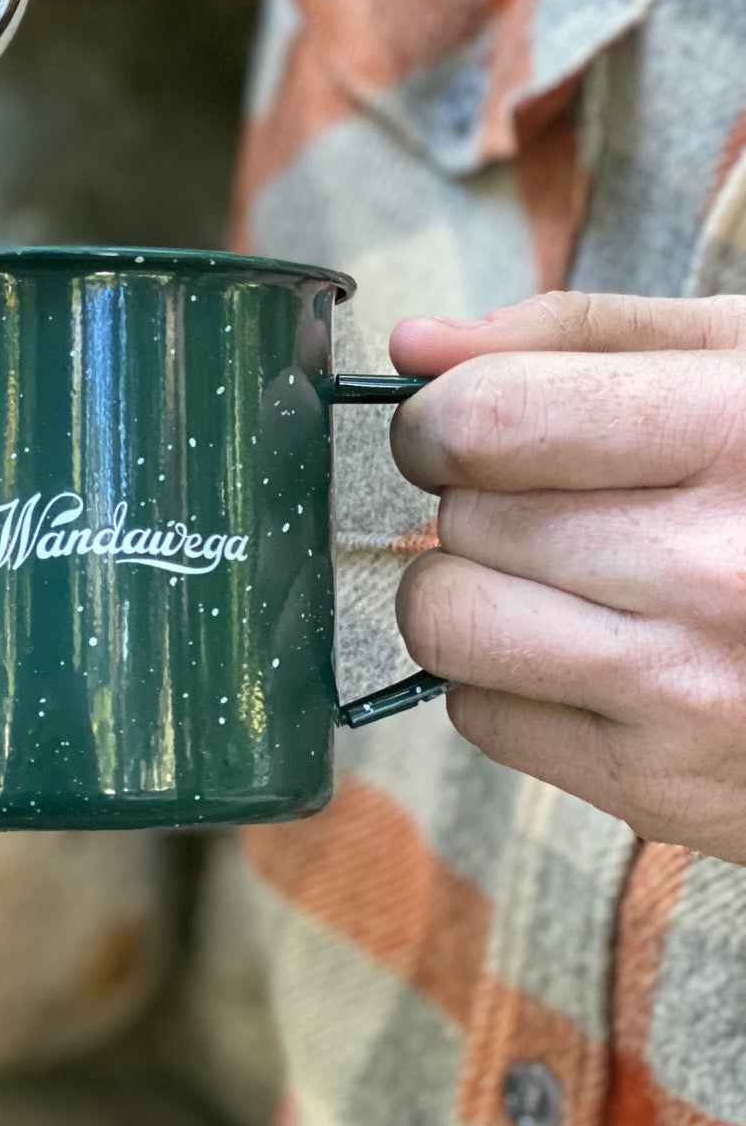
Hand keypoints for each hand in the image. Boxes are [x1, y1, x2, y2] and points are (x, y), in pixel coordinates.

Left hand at [390, 292, 745, 862]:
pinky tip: (596, 654)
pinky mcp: (663, 789)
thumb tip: (413, 349)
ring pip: (445, 620)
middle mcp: (711, 569)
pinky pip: (478, 716)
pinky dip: (509, 681)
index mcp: (733, 434)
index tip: (464, 425)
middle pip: (460, 517)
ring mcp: (687, 691)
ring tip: (565, 577)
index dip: (441, 416)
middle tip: (563, 506)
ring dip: (474, 590)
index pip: (484, 422)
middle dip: (480, 500)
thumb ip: (572, 336)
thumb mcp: (743, 362)